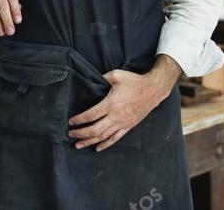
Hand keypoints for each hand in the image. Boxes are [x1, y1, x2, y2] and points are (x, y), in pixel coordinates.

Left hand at [67, 56, 181, 150]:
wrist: (153, 90)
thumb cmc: (134, 81)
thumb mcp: (116, 75)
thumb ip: (102, 78)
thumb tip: (93, 81)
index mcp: (110, 104)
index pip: (91, 115)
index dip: (79, 120)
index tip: (70, 122)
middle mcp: (115, 116)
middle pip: (94, 130)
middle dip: (81, 134)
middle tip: (71, 135)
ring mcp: (122, 123)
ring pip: (103, 136)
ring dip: (90, 141)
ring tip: (79, 145)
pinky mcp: (128, 126)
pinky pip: (115, 138)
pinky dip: (105, 144)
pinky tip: (97, 148)